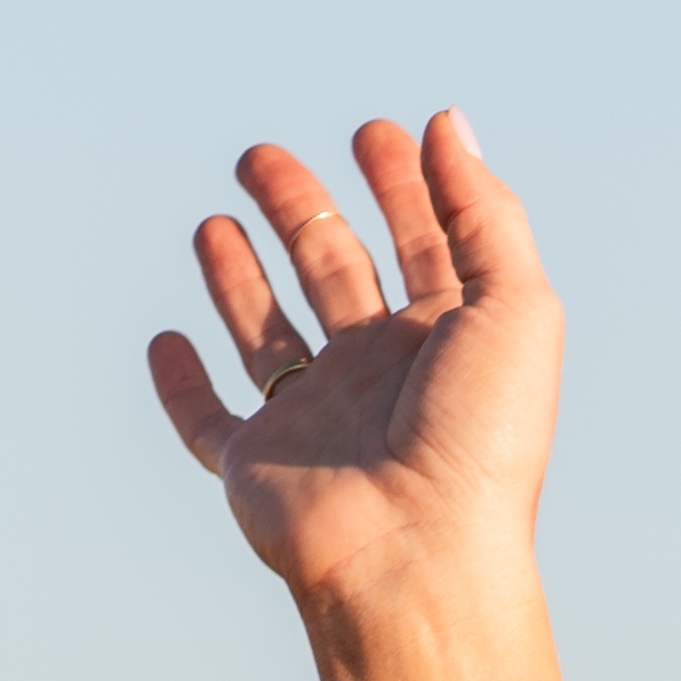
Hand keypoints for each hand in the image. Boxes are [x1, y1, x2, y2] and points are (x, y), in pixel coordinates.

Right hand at [146, 112, 561, 631]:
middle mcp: (381, 377)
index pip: (423, 245)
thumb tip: (449, 125)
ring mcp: (315, 422)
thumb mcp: (514, 306)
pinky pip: (206, 423)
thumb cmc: (479, 439)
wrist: (419, 556)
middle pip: (334, 272)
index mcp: (447, 343)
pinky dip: (180, 384)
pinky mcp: (255, 466)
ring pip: (268, 336)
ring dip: (239, 279)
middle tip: (261, 157)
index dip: (402, 186)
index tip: (374, 133)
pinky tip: (167, 340)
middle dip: (301, 209)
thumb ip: (484, 213)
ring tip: (215, 221)